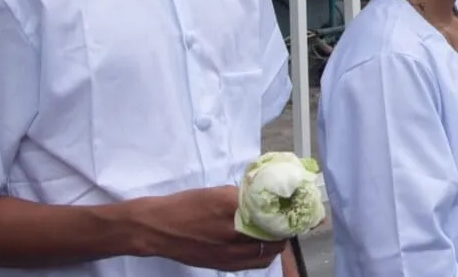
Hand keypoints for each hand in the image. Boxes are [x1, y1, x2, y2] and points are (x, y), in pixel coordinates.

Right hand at [132, 186, 290, 271]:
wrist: (157, 228)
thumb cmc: (186, 205)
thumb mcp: (216, 192)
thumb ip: (243, 196)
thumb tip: (265, 196)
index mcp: (232, 207)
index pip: (272, 212)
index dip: (290, 212)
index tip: (299, 208)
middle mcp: (233, 231)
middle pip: (275, 235)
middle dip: (286, 229)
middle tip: (289, 221)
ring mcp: (229, 253)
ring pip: (267, 253)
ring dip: (277, 244)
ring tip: (278, 234)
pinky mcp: (224, 265)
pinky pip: (254, 263)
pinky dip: (264, 255)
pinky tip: (262, 246)